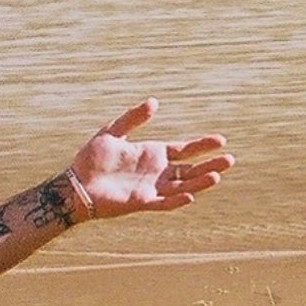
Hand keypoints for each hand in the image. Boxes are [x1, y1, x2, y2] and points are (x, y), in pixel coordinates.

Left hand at [67, 99, 234, 219]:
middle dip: (210, 164)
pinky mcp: (142, 203)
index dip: (202, 145)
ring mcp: (151, 188)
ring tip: (218, 176)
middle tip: (230, 160)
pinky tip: (191, 195)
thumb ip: (133, 118)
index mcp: (153, 154)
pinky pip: (165, 203)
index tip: (221, 140)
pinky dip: (178, 200)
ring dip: (200, 182)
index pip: (184, 149)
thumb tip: (155, 102)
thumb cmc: (92, 158)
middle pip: (190, 169)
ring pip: (183, 186)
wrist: (76, 184)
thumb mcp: (112, 132)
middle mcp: (157, 172)